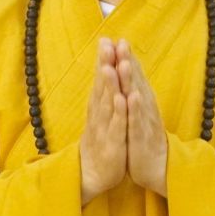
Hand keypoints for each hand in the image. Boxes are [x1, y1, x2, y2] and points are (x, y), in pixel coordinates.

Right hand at [79, 38, 127, 204]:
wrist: (90, 176)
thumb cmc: (99, 143)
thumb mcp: (101, 117)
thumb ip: (103, 95)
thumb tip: (104, 72)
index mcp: (98, 108)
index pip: (102, 80)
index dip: (104, 60)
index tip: (107, 39)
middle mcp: (99, 115)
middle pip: (103, 86)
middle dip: (105, 65)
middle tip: (106, 44)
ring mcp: (105, 129)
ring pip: (108, 103)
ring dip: (111, 84)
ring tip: (113, 65)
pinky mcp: (112, 145)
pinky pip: (117, 127)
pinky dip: (120, 113)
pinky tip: (123, 99)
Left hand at [116, 40, 167, 195]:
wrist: (158, 168)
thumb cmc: (145, 138)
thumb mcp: (138, 113)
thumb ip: (135, 92)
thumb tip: (129, 71)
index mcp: (141, 102)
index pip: (133, 76)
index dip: (125, 58)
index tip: (116, 38)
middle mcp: (145, 108)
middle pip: (135, 82)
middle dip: (127, 62)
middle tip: (121, 42)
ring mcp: (144, 122)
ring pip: (136, 99)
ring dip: (130, 81)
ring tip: (123, 64)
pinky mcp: (142, 139)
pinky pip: (138, 123)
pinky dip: (135, 110)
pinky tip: (132, 97)